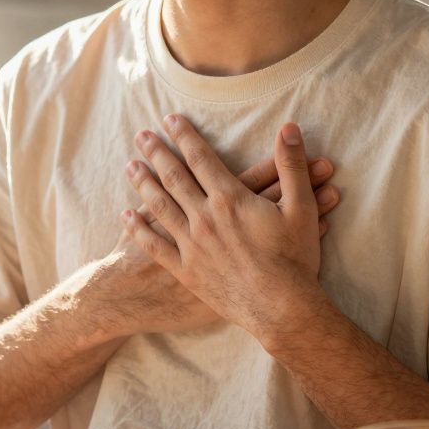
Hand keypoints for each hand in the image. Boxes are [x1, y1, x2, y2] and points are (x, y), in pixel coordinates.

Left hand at [122, 115, 331, 345]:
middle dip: (157, 153)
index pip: (200, 158)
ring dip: (143, 183)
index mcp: (230, 199)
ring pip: (159, 207)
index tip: (170, 120)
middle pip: (173, 177)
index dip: (184, 136)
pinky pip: (155, 246)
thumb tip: (289, 128)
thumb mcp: (301, 207)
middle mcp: (204, 218)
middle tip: (141, 135)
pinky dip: (138, 230)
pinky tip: (126, 216)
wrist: (281, 309)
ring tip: (130, 166)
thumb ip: (291, 166)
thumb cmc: (295, 259)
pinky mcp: (186, 270)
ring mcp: (192, 245)